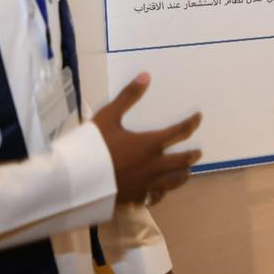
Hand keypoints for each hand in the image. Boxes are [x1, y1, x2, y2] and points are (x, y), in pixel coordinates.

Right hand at [92, 73, 202, 204]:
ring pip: (173, 182)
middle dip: (192, 156)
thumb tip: (146, 76)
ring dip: (182, 175)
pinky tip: (159, 192)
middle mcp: (153, 166)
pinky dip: (161, 193)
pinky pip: (154, 197)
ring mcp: (145, 184)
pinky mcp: (134, 197)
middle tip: (198, 153)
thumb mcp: (108, 116)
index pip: (179, 132)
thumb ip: (128, 96)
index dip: (191, 123)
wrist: (75, 180)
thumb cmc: (92, 146)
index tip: (198, 118)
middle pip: (182, 161)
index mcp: (149, 144)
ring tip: (186, 172)